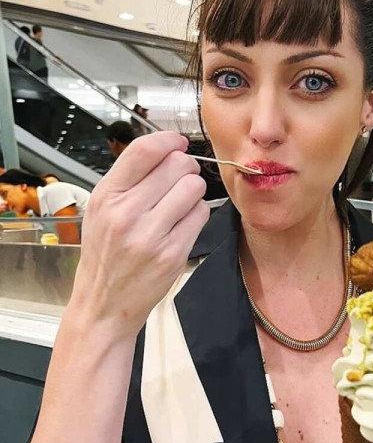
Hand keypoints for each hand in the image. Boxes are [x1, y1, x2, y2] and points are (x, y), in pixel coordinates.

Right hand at [72, 132, 208, 336]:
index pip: (144, 150)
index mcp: (107, 196)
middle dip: (185, 168)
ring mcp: (151, 235)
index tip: (178, 142)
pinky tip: (182, 224)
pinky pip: (201, 215)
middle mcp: (126, 214)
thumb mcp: (102, 210)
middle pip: (177, 165)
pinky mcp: (172, 254)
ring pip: (194, 188)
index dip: (169, 140)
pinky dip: (197, 214)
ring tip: (180, 204)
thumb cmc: (106, 254)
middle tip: (180, 179)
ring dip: (193, 191)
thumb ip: (129, 178)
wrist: (104, 303)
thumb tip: (167, 148)